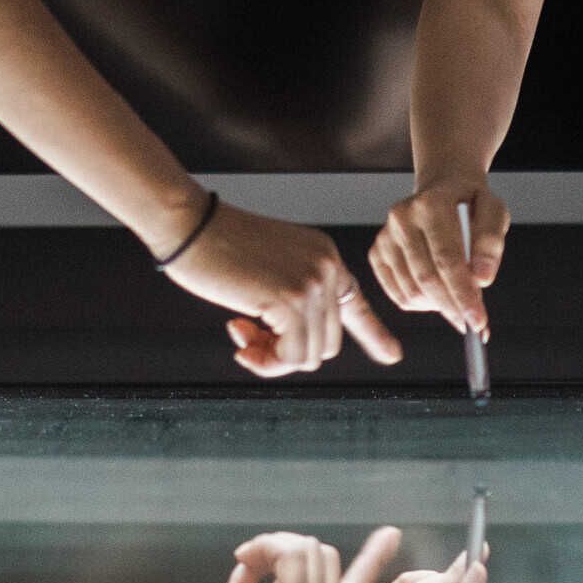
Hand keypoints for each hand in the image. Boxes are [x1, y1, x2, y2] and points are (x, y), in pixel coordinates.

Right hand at [159, 200, 404, 375]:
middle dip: (286, 352)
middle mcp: (327, 267)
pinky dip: (264, 360)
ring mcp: (312, 283)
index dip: (372, 332)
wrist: (190, 222)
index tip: (393, 355)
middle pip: (326, 342)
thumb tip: (297, 353)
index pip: (354, 300)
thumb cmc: (217, 246)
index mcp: (324, 256)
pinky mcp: (291, 299)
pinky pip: (290, 356)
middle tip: (246, 336)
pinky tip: (237, 333)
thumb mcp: (268, 268)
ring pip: (309, 356)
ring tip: (239, 334)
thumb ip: (290, 301)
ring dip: (271, 359)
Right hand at [369, 183, 507, 339]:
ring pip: (411, 292)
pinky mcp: (377, 253)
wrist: (443, 187)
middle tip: (472, 322)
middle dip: (452, 307)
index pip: (446, 259)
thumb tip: (482, 278)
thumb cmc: (471, 203)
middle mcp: (401, 219)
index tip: (477, 321)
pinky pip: (398, 295)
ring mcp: (385, 237)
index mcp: (430, 204)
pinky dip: (422, 304)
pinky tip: (437, 293)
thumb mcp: (494, 211)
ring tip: (457, 297)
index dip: (463, 293)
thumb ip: (491, 242)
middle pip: (426, 279)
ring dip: (439, 306)